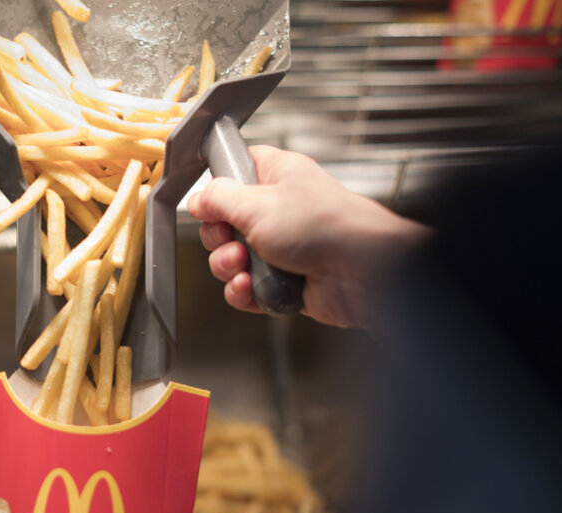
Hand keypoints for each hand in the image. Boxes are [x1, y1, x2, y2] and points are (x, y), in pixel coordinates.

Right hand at [187, 146, 430, 330]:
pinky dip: (244, 292)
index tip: (209, 204)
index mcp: (276, 177)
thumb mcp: (256, 203)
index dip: (217, 188)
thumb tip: (198, 199)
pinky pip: (247, 288)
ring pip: (232, 260)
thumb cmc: (324, 226)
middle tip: (232, 242)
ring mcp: (281, 247)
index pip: (235, 171)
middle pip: (224, 223)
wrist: (362, 271)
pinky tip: (251, 288)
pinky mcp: (283, 280)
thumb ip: (218, 198)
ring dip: (229, 268)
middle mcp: (278, 210)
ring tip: (244, 268)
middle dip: (219, 240)